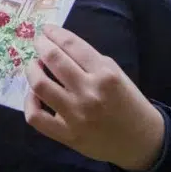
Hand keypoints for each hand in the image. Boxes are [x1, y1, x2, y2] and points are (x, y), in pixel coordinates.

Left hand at [23, 25, 164, 171]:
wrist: (140, 141)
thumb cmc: (129, 102)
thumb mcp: (117, 74)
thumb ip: (90, 61)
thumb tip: (59, 47)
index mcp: (105, 73)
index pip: (71, 44)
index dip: (54, 33)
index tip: (46, 29)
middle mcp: (89, 92)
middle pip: (53, 59)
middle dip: (41, 45)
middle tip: (38, 42)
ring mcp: (76, 115)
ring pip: (40, 85)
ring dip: (32, 69)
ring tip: (35, 65)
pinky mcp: (67, 135)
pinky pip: (36, 116)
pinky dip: (30, 101)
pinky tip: (35, 94)